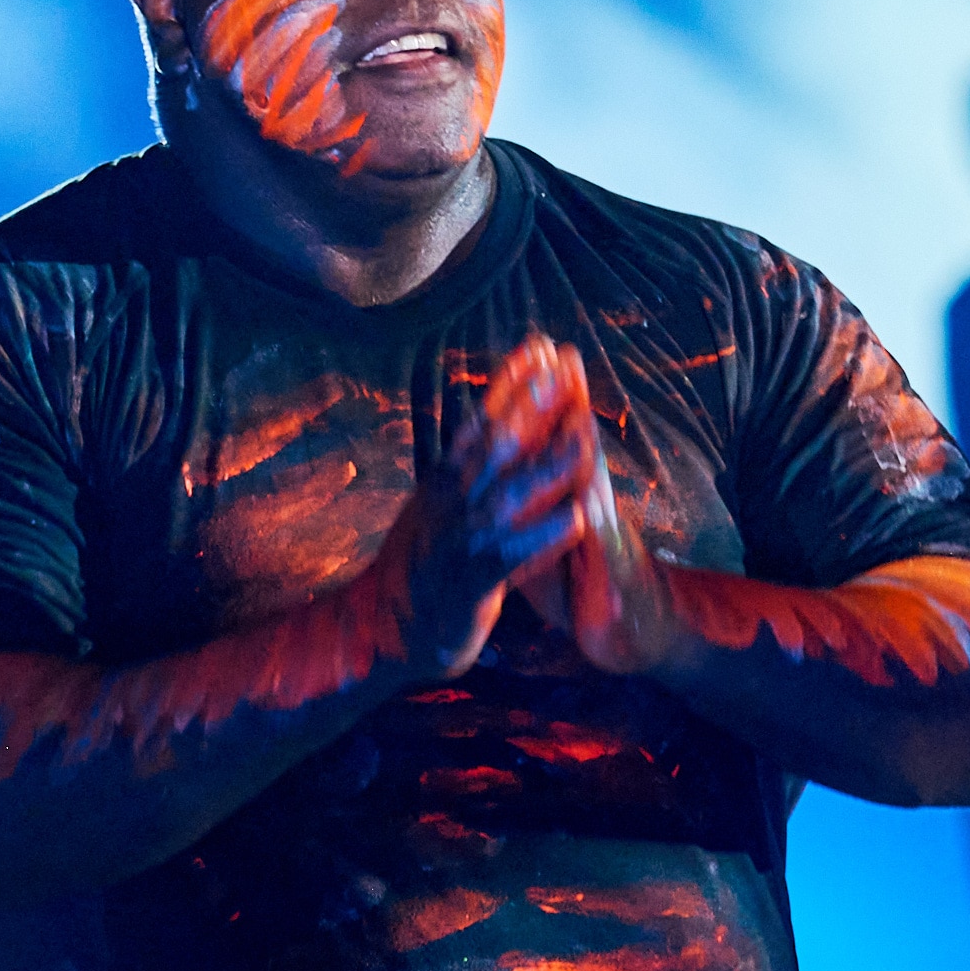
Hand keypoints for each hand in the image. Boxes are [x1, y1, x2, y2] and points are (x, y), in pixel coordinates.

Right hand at [390, 338, 614, 677]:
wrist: (386, 624)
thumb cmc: (422, 559)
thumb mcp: (436, 501)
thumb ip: (465, 463)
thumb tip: (491, 415)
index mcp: (445, 478)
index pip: (481, 418)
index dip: (510, 382)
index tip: (539, 346)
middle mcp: (451, 502)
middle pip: (495, 445)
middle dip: (531, 405)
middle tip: (565, 369)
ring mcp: (462, 541)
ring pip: (508, 496)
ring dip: (547, 466)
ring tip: (583, 438)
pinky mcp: (473, 583)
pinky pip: (512, 556)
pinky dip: (543, 536)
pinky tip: (574, 519)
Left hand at [468, 337, 700, 679]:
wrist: (631, 637)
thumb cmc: (585, 589)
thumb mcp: (546, 542)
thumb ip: (529, 504)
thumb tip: (507, 471)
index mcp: (565, 499)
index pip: (549, 441)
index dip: (537, 400)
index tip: (530, 354)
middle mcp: (589, 507)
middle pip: (574, 444)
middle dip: (564, 399)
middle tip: (560, 352)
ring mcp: (605, 534)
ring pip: (591, 480)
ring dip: (584, 439)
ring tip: (577, 400)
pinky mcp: (613, 569)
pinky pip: (601, 538)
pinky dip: (594, 514)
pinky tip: (586, 493)